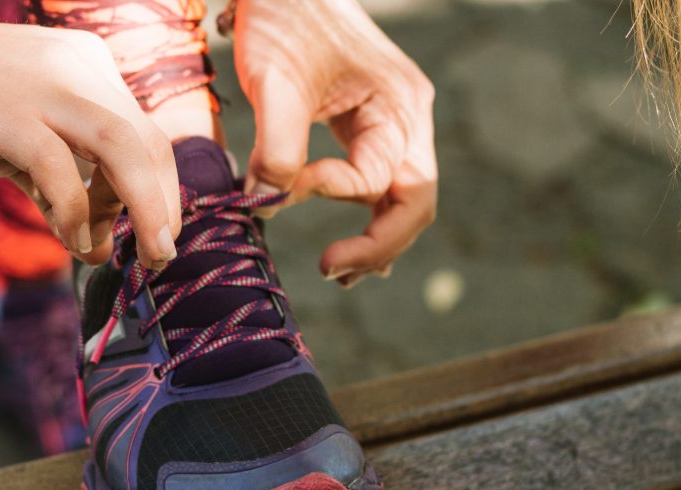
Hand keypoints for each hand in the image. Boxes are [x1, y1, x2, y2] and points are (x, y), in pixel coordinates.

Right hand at [0, 0, 178, 267]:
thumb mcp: (23, 142)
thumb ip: (61, 188)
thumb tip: (96, 246)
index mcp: (91, 71)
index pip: (148, 137)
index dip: (162, 193)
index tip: (157, 234)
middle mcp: (79, 71)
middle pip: (148, 144)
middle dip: (163, 208)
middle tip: (160, 256)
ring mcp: (44, 86)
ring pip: (121, 150)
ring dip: (144, 210)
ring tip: (144, 255)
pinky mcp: (5, 109)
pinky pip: (57, 166)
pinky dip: (74, 210)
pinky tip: (73, 239)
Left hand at [233, 0, 436, 286]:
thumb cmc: (284, 14)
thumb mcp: (275, 81)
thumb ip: (276, 147)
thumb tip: (267, 208)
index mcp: (401, 107)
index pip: (380, 181)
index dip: (332, 194)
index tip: (280, 189)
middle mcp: (408, 118)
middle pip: (413, 202)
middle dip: (377, 244)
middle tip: (332, 273)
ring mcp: (393, 121)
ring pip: (400, 197)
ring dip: (375, 239)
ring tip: (339, 272)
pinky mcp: (370, 122)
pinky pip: (380, 180)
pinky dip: (365, 213)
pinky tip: (349, 245)